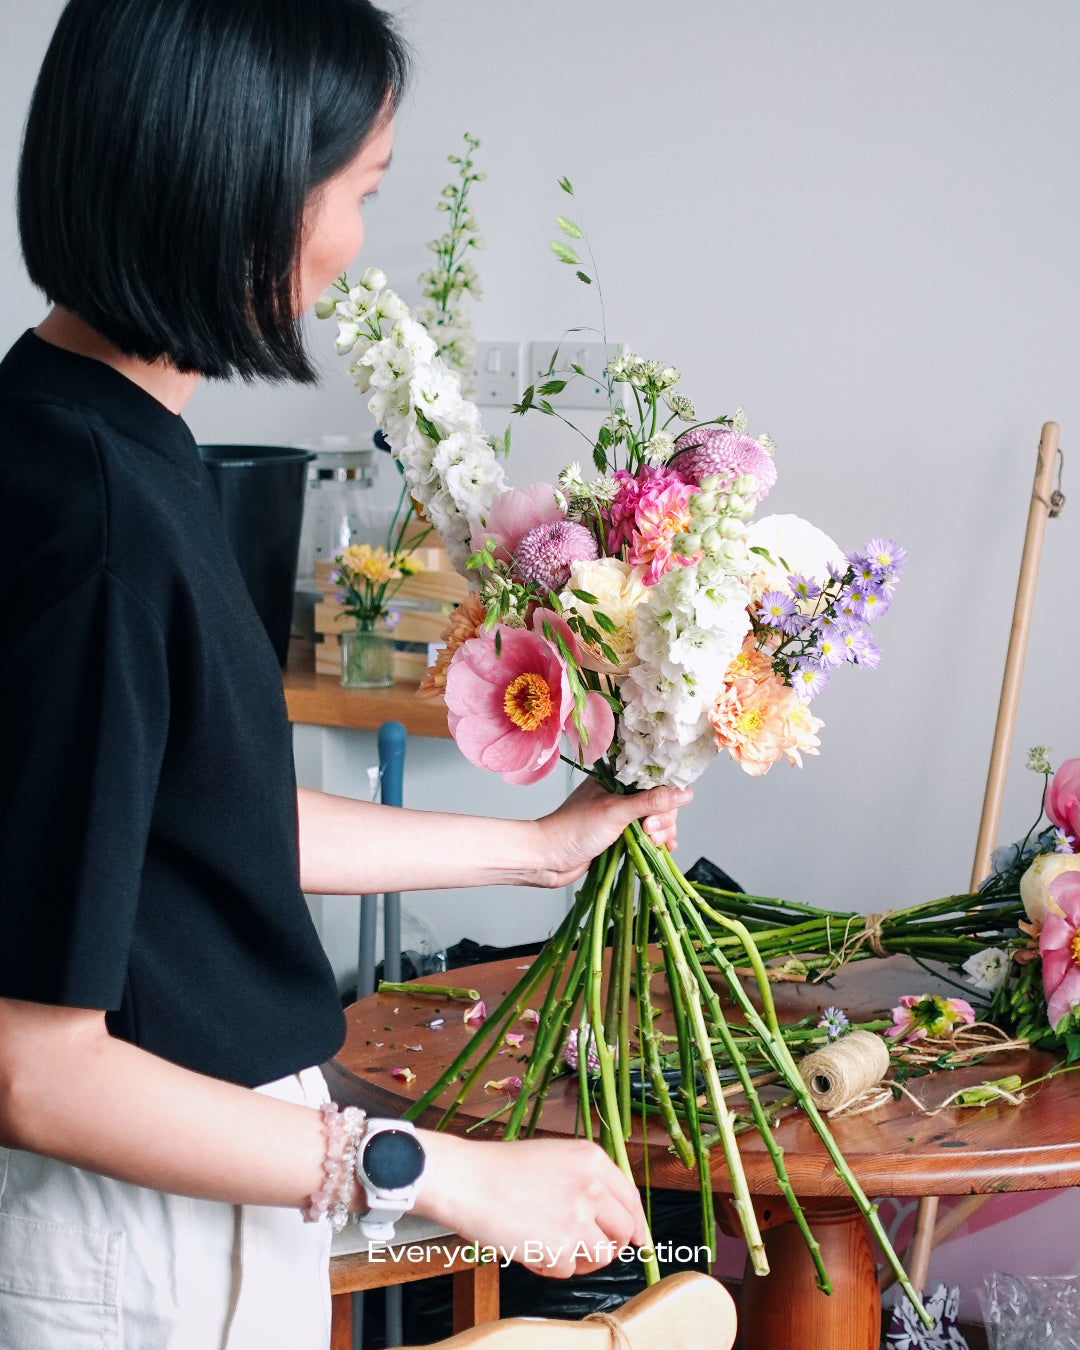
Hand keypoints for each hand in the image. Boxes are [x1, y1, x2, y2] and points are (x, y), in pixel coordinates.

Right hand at [414, 1134, 647, 1277]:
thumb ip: (585, 1180)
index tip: (637, 1238)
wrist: (467, 1180)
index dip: (635, 1222)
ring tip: (553, 1245)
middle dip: (610, 1244)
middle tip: (588, 1249)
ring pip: (602, 1255)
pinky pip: (568, 1270)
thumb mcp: (553, 1157)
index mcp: (592, 1159)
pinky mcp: (560, 1248)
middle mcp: (592, 1187)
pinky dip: (550, 1266)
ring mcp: (578, 1219)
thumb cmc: (500, 1168)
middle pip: (624, 1230)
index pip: (631, 1198)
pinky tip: (530, 1248)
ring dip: (581, 1258)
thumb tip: (609, 1213)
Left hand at [530, 778, 691, 886]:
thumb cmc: (575, 829)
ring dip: (661, 833)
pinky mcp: (620, 836)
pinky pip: (648, 836)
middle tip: (648, 831)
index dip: (666, 794)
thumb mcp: (617, 811)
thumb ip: (651, 801)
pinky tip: (664, 850)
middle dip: (663, 819)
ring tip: (650, 843)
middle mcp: (621, 794)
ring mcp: (621, 817)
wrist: (548, 858)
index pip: (656, 779)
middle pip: (661, 802)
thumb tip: (686, 793)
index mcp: (617, 779)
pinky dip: (658, 843)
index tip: (663, 810)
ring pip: (657, 821)